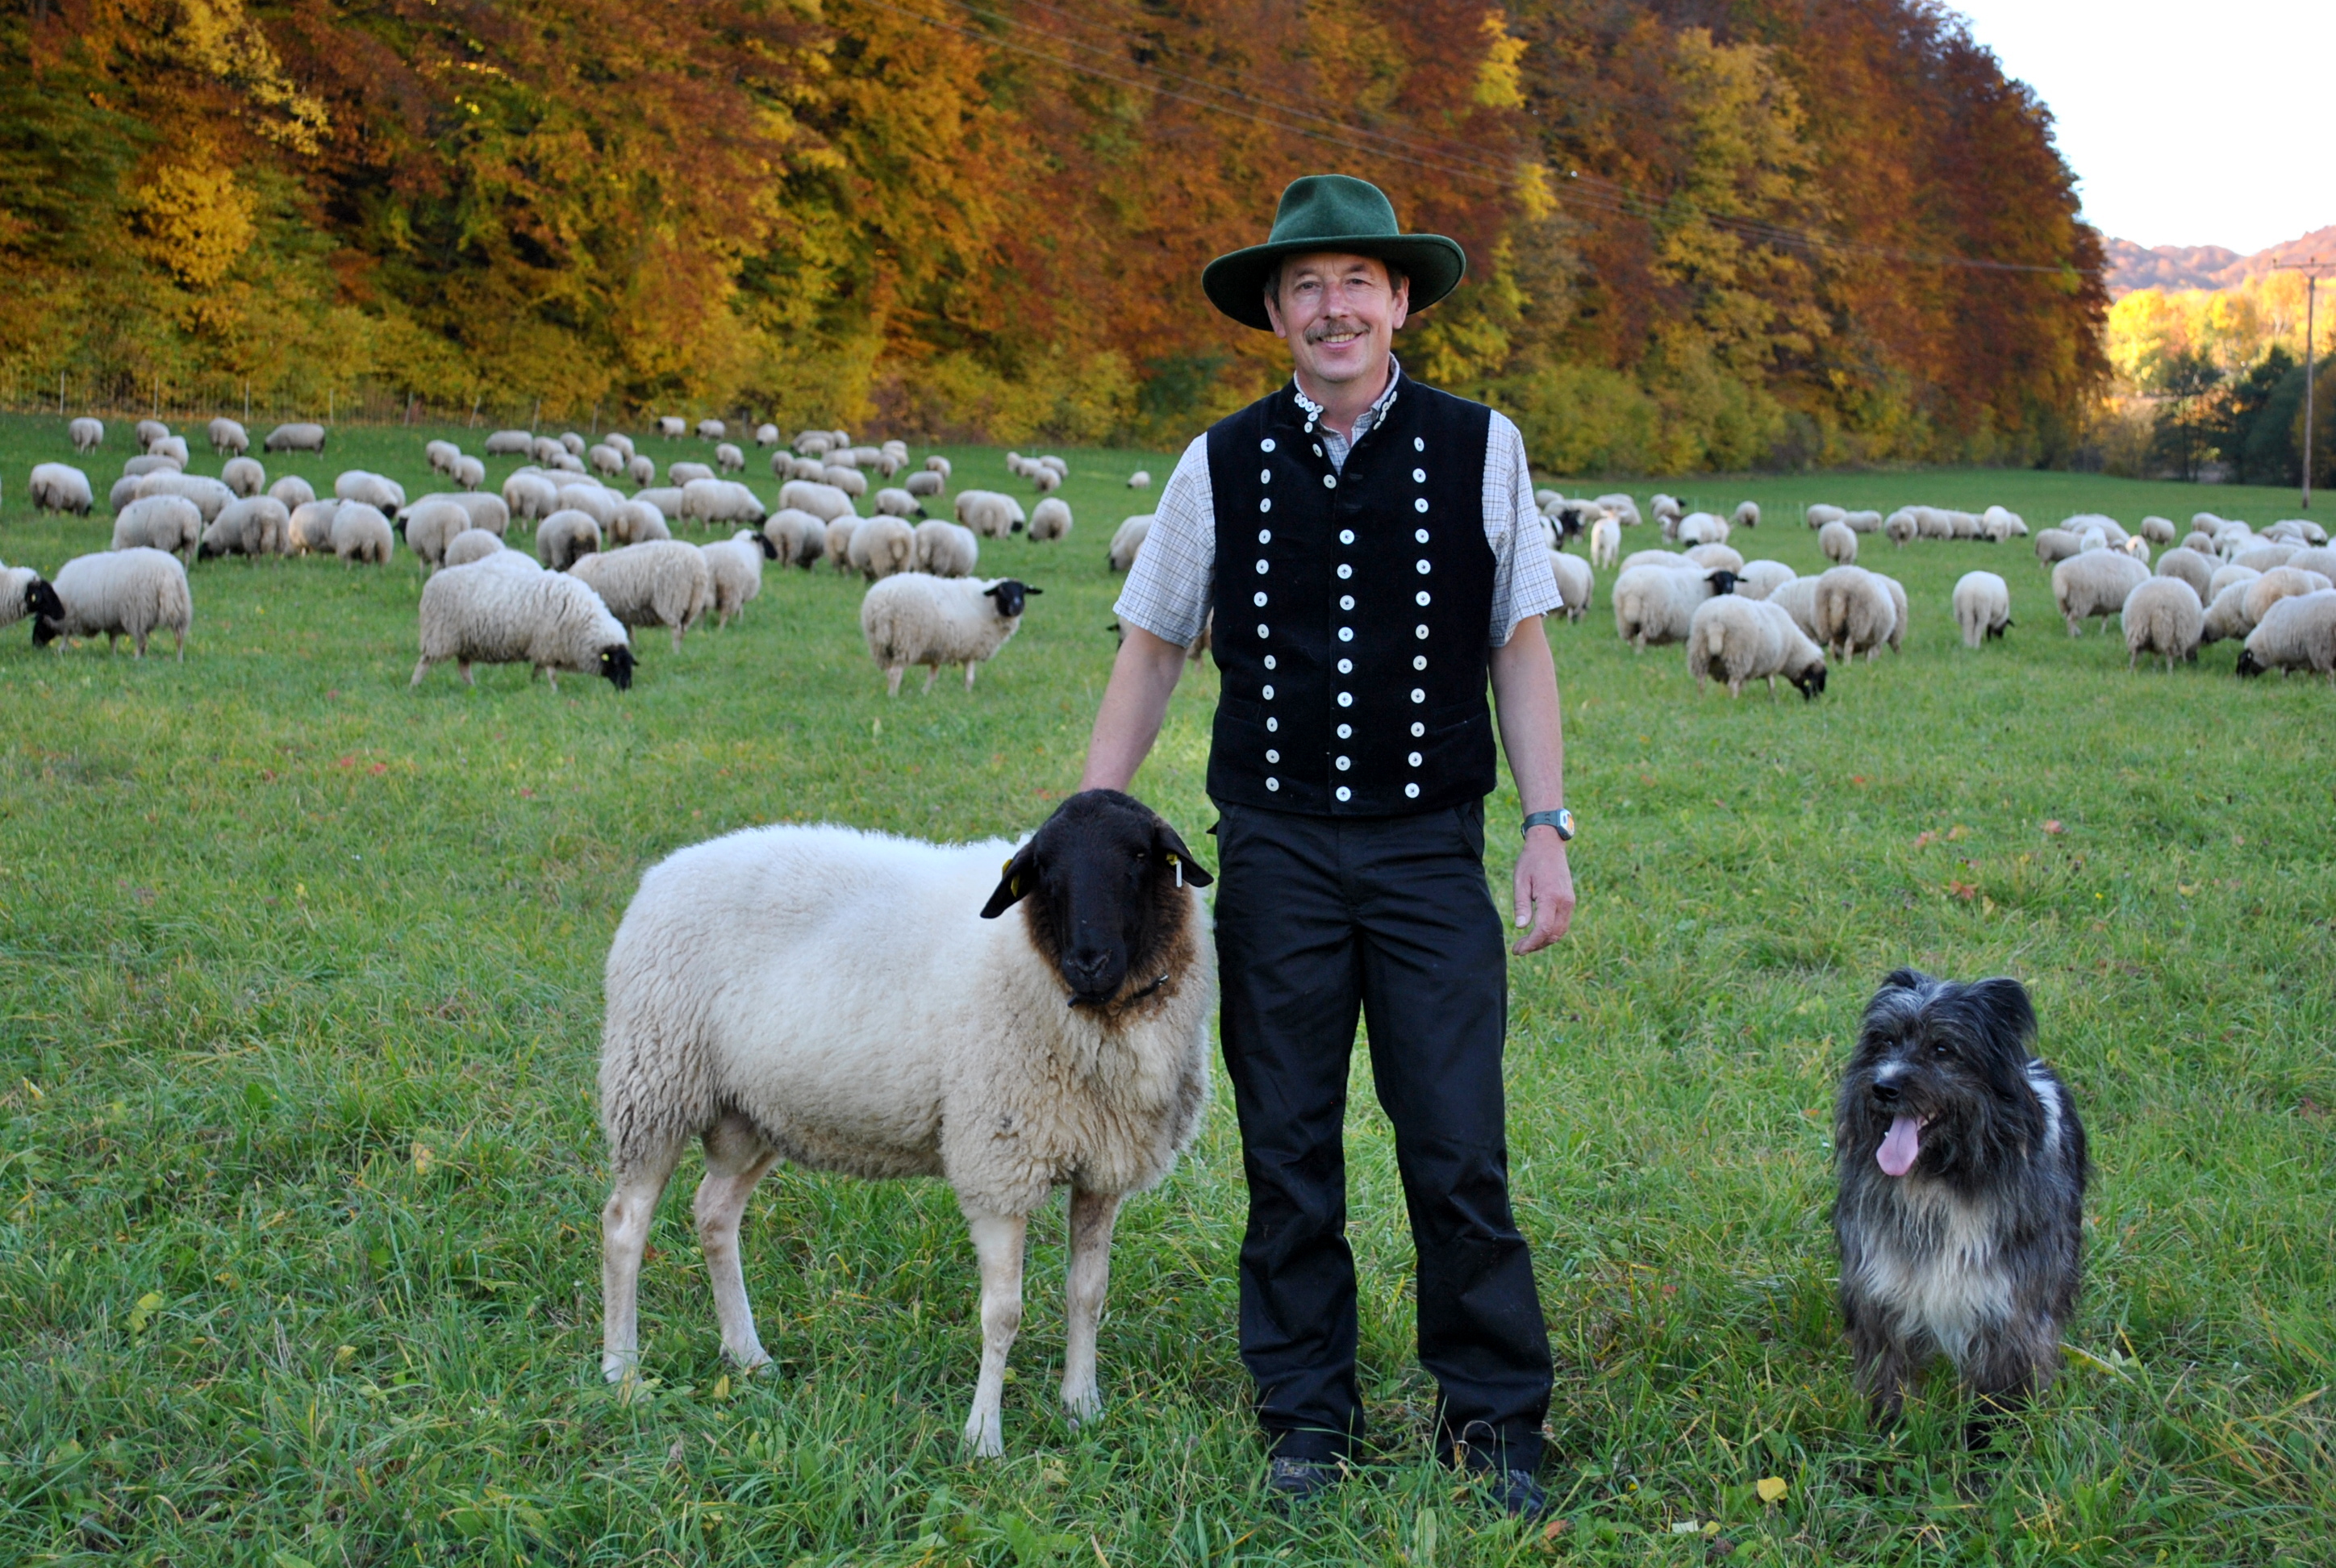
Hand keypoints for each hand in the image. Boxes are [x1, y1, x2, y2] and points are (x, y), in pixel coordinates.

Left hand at [1512, 830, 1574, 954]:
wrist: (1549, 845)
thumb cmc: (1531, 861)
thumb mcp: (1520, 881)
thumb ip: (1521, 905)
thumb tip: (1521, 927)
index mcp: (1551, 896)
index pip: (1544, 929)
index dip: (1531, 943)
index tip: (1517, 950)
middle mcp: (1565, 902)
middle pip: (1554, 934)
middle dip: (1536, 945)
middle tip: (1518, 949)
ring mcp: (1570, 902)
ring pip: (1560, 931)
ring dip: (1544, 941)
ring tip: (1526, 944)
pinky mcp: (1570, 901)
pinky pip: (1563, 923)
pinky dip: (1551, 932)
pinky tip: (1537, 933)